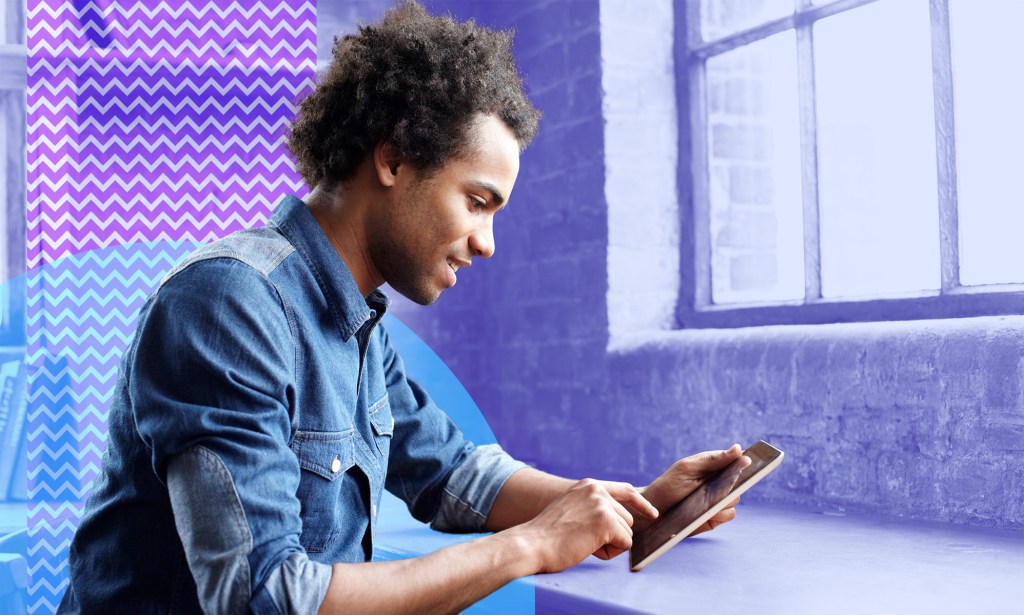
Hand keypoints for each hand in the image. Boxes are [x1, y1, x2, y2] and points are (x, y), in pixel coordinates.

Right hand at [513, 478, 658, 573]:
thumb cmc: (547, 535)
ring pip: (627, 532)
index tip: (653, 514)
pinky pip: (625, 543)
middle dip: (612, 535)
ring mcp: (602, 504)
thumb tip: (619, 521)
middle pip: (627, 519)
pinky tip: (588, 548)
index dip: (642, 503)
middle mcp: (597, 490)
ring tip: (582, 542)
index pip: (625, 490)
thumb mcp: (571, 509)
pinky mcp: (606, 522)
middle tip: (583, 539)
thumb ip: (593, 508)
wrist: (531, 544)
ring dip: (609, 544)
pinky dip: (610, 552)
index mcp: (588, 485)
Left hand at [638, 444, 750, 536]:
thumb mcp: (688, 468)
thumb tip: (739, 448)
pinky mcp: (715, 518)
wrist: (653, 511)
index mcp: (713, 467)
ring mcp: (717, 501)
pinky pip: (728, 514)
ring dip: (724, 499)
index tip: (748, 461)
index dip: (744, 461)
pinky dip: (720, 513)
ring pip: (735, 499)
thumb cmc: (669, 485)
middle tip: (724, 482)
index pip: (735, 462)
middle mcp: (718, 484)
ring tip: (708, 499)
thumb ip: (713, 459)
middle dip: (734, 482)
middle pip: (740, 482)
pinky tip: (708, 512)